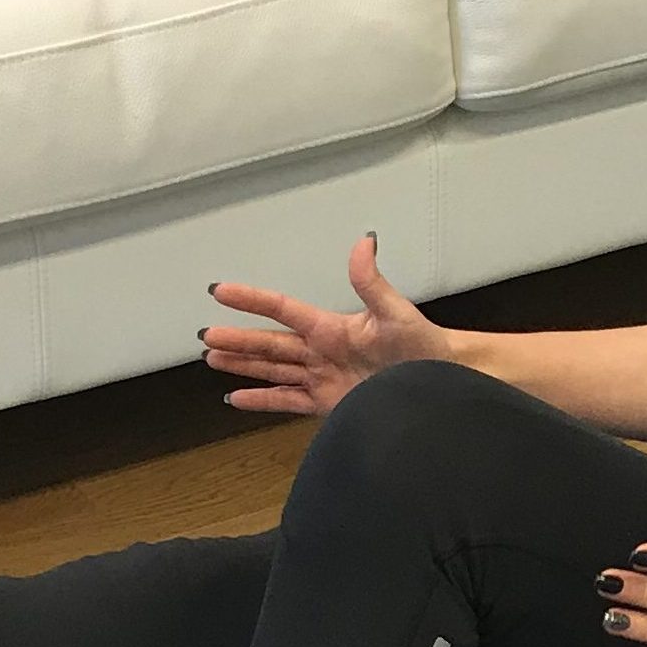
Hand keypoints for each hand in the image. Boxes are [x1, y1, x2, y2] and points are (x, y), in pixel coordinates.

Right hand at [200, 232, 451, 416]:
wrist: (441, 385)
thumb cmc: (422, 347)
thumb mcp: (395, 314)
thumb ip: (372, 282)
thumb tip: (363, 242)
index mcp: (330, 327)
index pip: (283, 310)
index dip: (251, 300)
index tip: (219, 291)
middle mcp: (321, 351)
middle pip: (270, 344)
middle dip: (238, 340)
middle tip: (205, 336)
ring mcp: (322, 378)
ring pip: (272, 370)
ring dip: (242, 366)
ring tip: (212, 359)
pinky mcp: (327, 404)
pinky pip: (286, 401)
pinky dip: (261, 400)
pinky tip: (236, 399)